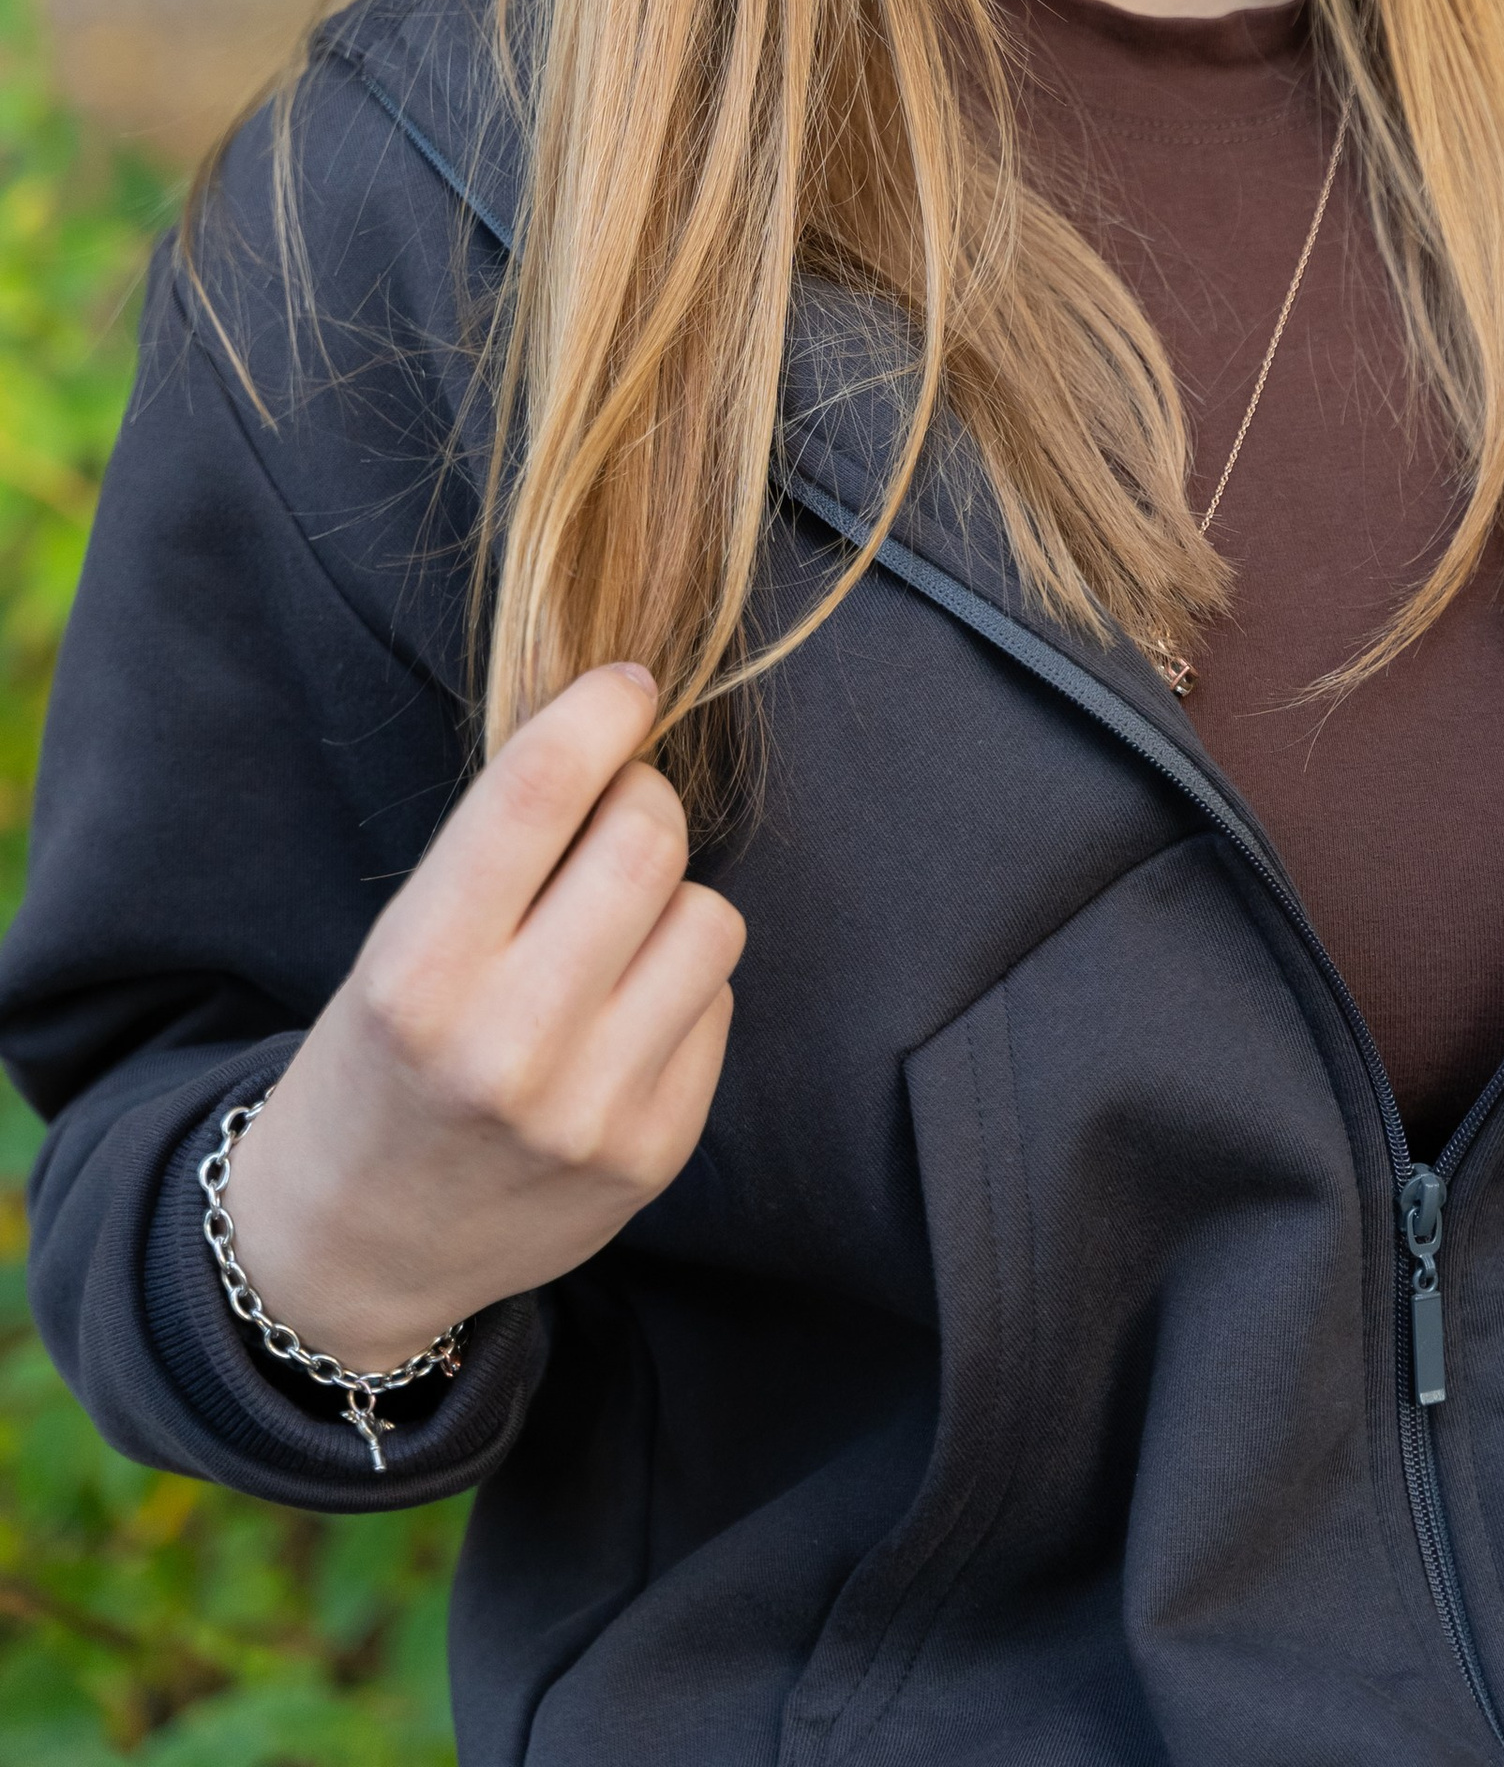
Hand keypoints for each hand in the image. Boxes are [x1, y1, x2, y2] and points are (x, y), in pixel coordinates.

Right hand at [221, 666, 745, 1369]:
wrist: (352, 1250)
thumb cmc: (375, 1065)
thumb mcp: (392, 951)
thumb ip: (498, 856)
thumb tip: (619, 730)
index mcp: (417, 974)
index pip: (537, 793)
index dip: (598, 714)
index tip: (626, 686)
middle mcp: (506, 1045)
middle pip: (647, 841)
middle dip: (640, 803)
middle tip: (612, 818)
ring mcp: (589, 1110)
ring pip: (711, 918)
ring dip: (673, 901)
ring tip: (613, 932)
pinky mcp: (651, 1154)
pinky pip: (719, 1003)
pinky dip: (682, 987)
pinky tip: (621, 1017)